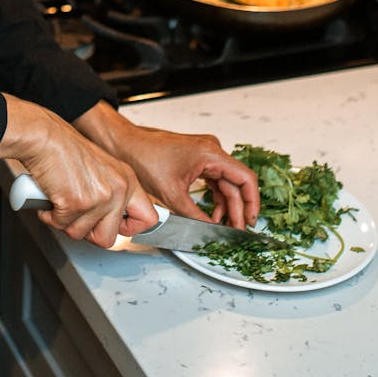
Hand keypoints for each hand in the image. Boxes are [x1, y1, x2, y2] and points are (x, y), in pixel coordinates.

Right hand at [0, 94, 157, 247]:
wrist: (44, 136)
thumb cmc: (64, 149)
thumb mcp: (101, 169)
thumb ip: (112, 193)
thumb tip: (112, 220)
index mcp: (127, 179)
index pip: (148, 218)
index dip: (127, 228)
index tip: (114, 226)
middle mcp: (118, 188)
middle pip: (109, 238)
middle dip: (87, 232)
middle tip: (77, 214)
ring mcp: (99, 197)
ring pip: (80, 235)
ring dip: (65, 221)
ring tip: (62, 198)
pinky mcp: (77, 203)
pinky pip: (61, 226)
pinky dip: (50, 215)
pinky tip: (51, 197)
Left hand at [73, 101, 259, 228]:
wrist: (126, 144)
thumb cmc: (144, 157)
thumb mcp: (172, 194)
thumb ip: (196, 215)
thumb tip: (212, 232)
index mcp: (211, 153)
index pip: (245, 178)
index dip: (252, 203)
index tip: (251, 222)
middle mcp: (212, 150)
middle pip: (236, 183)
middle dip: (237, 209)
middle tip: (235, 231)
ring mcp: (205, 154)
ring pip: (226, 184)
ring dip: (226, 205)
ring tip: (222, 226)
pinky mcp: (197, 159)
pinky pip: (214, 180)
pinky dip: (215, 198)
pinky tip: (212, 214)